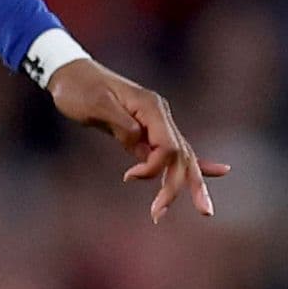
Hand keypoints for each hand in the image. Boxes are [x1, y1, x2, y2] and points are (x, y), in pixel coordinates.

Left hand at [50, 58, 227, 221]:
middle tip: (176, 214)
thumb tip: (139, 143)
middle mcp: (159, 115)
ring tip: (204, 211)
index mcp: (150, 107)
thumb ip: (121, 124)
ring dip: (187, 184)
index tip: (129, 177)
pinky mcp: (146, 131)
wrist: (70, 74)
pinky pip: (170, 151)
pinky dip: (192, 164)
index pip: (168, 146)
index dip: (155, 168)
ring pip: (180, 156)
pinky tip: (217, 172)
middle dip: (180, 186)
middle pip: (181, 155)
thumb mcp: (95, 104)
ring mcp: (155, 123)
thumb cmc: (78, 88)